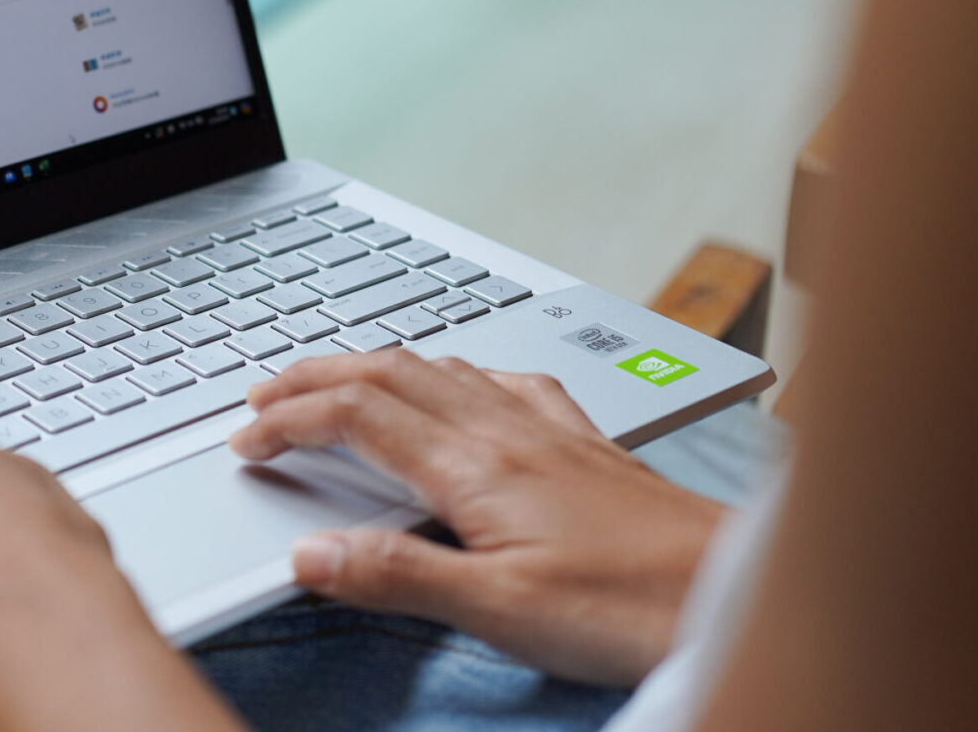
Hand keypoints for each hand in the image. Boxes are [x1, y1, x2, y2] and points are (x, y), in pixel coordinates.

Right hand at [229, 351, 721, 686]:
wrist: (729, 589)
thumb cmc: (630, 606)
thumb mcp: (501, 610)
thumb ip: (399, 577)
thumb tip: (310, 552)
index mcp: (473, 466)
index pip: (356, 416)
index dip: (291, 421)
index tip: (248, 443)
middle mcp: (506, 429)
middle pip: (387, 371)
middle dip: (314, 374)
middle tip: (262, 395)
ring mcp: (546, 428)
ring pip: (439, 367)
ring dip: (373, 365)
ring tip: (336, 379)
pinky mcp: (581, 442)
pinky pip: (503, 381)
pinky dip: (454, 372)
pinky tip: (463, 383)